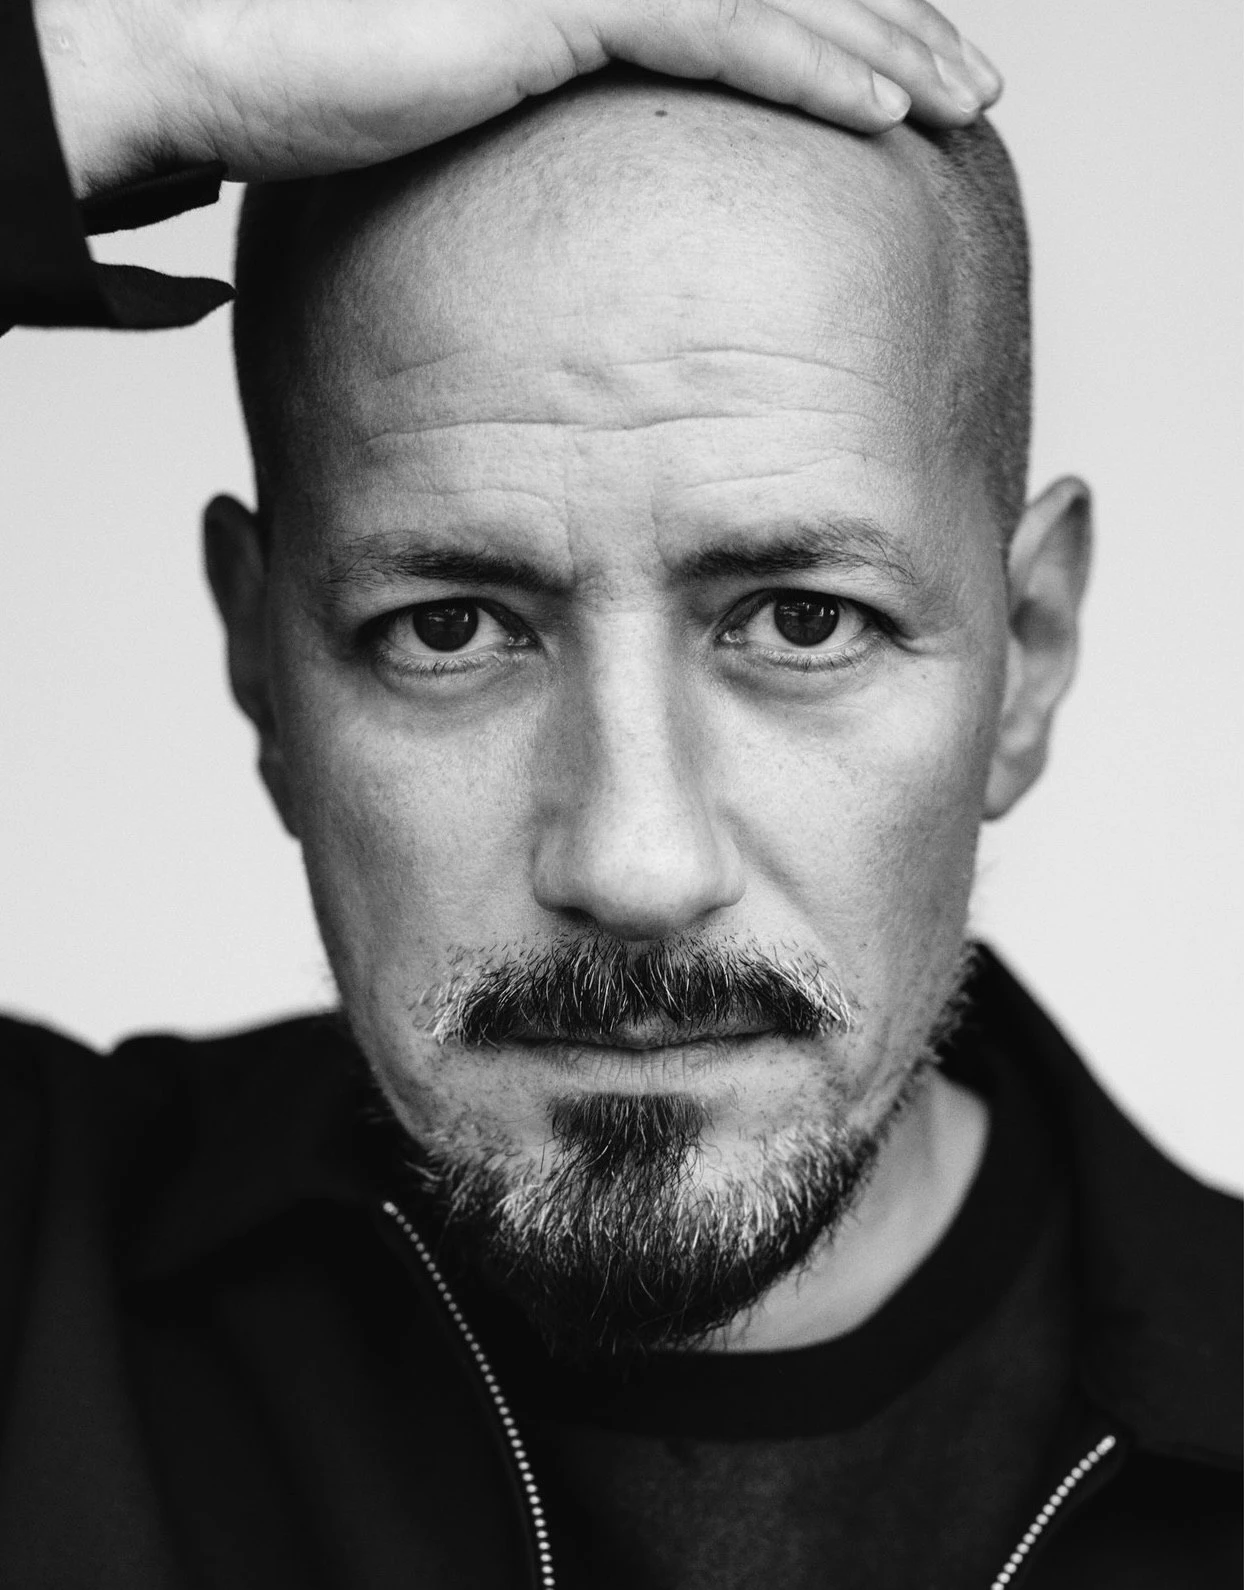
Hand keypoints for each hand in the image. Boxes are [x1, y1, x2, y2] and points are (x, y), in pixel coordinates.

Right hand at [36, 0, 1001, 198]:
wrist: (205, 62)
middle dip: (888, 24)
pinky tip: (888, 107)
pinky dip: (815, 66)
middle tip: (968, 80)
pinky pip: (722, 32)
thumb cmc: (299, 104)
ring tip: (964, 93)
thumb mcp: (453, 130)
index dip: (830, 31)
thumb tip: (551, 226)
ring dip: (884, 40)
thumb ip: (530, 141)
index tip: (896, 87)